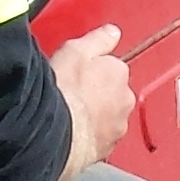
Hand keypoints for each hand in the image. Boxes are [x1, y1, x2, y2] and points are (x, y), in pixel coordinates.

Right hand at [48, 25, 134, 180]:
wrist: (55, 133)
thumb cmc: (63, 92)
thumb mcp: (75, 51)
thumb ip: (98, 40)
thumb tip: (112, 32)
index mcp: (119, 72)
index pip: (112, 66)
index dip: (92, 69)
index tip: (77, 72)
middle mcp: (124, 99)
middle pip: (112, 92)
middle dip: (97, 93)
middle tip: (71, 93)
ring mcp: (117, 125)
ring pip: (108, 116)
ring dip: (95, 116)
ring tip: (69, 114)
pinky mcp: (107, 148)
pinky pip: (100, 138)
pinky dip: (89, 135)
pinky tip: (71, 131)